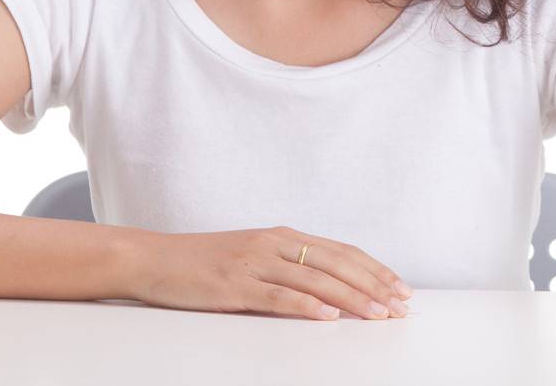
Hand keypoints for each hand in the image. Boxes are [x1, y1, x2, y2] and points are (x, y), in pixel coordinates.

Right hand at [129, 226, 413, 320]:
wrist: (153, 258)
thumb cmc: (203, 263)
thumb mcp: (253, 257)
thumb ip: (287, 266)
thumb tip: (330, 289)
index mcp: (282, 236)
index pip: (341, 251)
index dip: (374, 269)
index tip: (401, 287)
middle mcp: (273, 244)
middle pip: (336, 263)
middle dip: (374, 285)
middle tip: (402, 305)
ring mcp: (254, 263)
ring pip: (315, 280)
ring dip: (352, 298)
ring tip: (378, 314)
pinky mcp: (235, 286)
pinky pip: (278, 296)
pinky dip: (307, 307)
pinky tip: (329, 318)